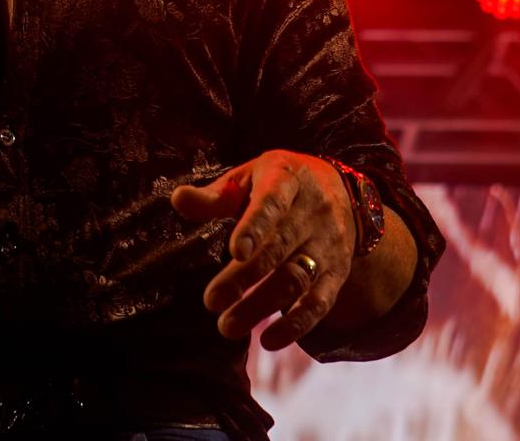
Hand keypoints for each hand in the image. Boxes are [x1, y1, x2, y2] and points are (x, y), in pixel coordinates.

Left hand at [170, 149, 356, 351]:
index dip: (256, 227)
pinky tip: (270, 341)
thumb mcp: (249, 177)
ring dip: (262, 305)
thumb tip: (178, 199)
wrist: (341, 189)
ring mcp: (327, 244)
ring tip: (228, 326)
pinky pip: (320, 301)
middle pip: (279, 249)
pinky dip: (297, 324)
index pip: (272, 203)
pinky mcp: (337, 272)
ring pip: (296, 278)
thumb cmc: (280, 184)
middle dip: (244, 278)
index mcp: (287, 180)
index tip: (234, 252)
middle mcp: (312, 213)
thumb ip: (215, 195)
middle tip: (211, 302)